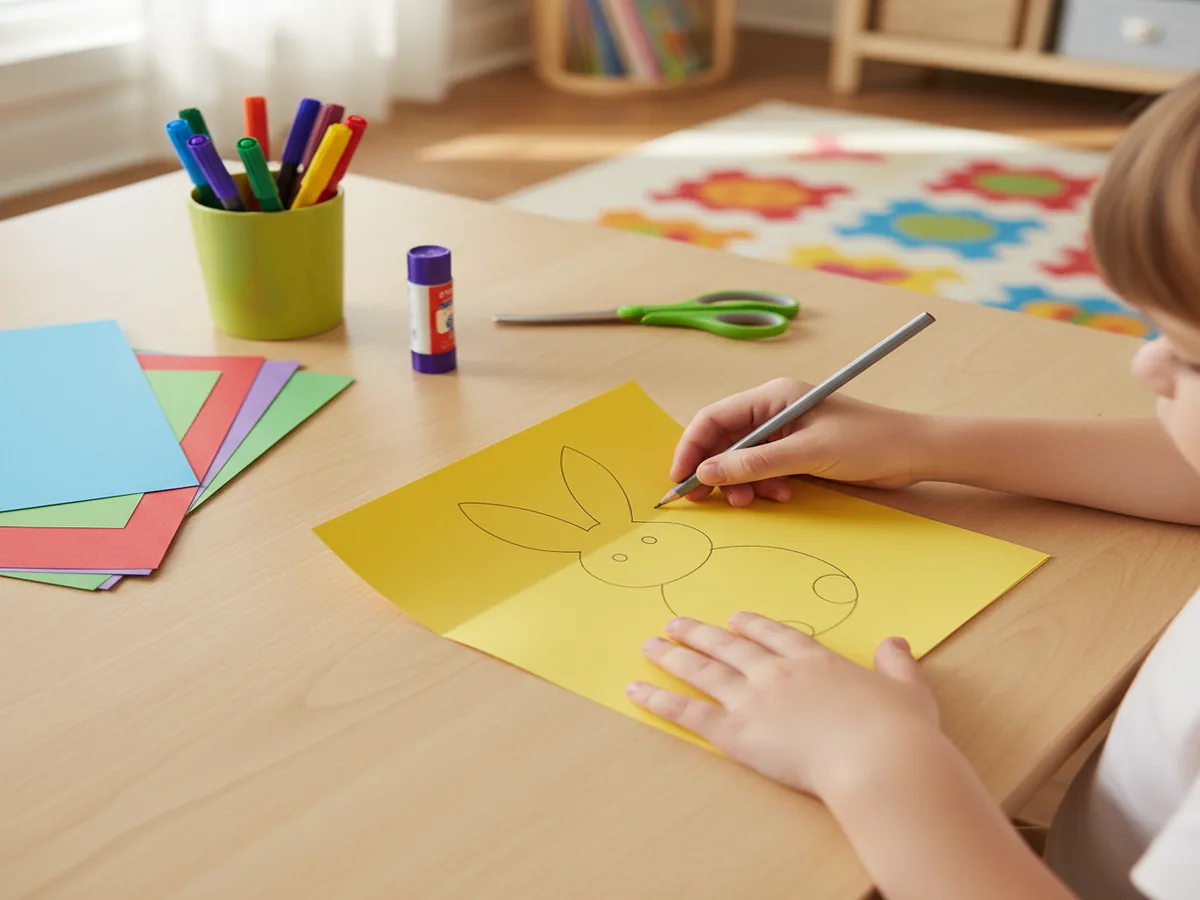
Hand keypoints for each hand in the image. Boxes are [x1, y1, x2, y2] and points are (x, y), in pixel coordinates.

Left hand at [627, 614, 939, 796]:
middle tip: (675, 623)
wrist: (879, 760)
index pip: (776, 636)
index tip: (734, 619)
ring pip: (704, 670)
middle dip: (700, 634)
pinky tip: (637, 690)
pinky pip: (689, 711)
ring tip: (649, 644)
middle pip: (730, 646)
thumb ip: (897, 664)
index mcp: (816, 661)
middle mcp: (779, 672)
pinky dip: (660, 699)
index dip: (752, 626)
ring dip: (673, 656)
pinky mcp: (736, 732)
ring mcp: (754, 698)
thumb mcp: (908, 690)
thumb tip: (896, 641)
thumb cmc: (899, 732)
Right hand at [671, 378, 930, 505]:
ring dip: (741, 482)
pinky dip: (763, 485)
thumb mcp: (808, 454)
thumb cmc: (868, 441)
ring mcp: (785, 431)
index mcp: (773, 396)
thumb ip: (756, 463)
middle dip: (715, 469)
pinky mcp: (797, 452)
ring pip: (742, 458)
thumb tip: (708, 472)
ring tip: (754, 501)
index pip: (715, 417)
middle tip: (707, 500)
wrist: (913, 453)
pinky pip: (763, 469)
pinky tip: (781, 495)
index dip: (693, 447)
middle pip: (724, 439)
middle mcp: (774, 410)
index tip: (682, 479)